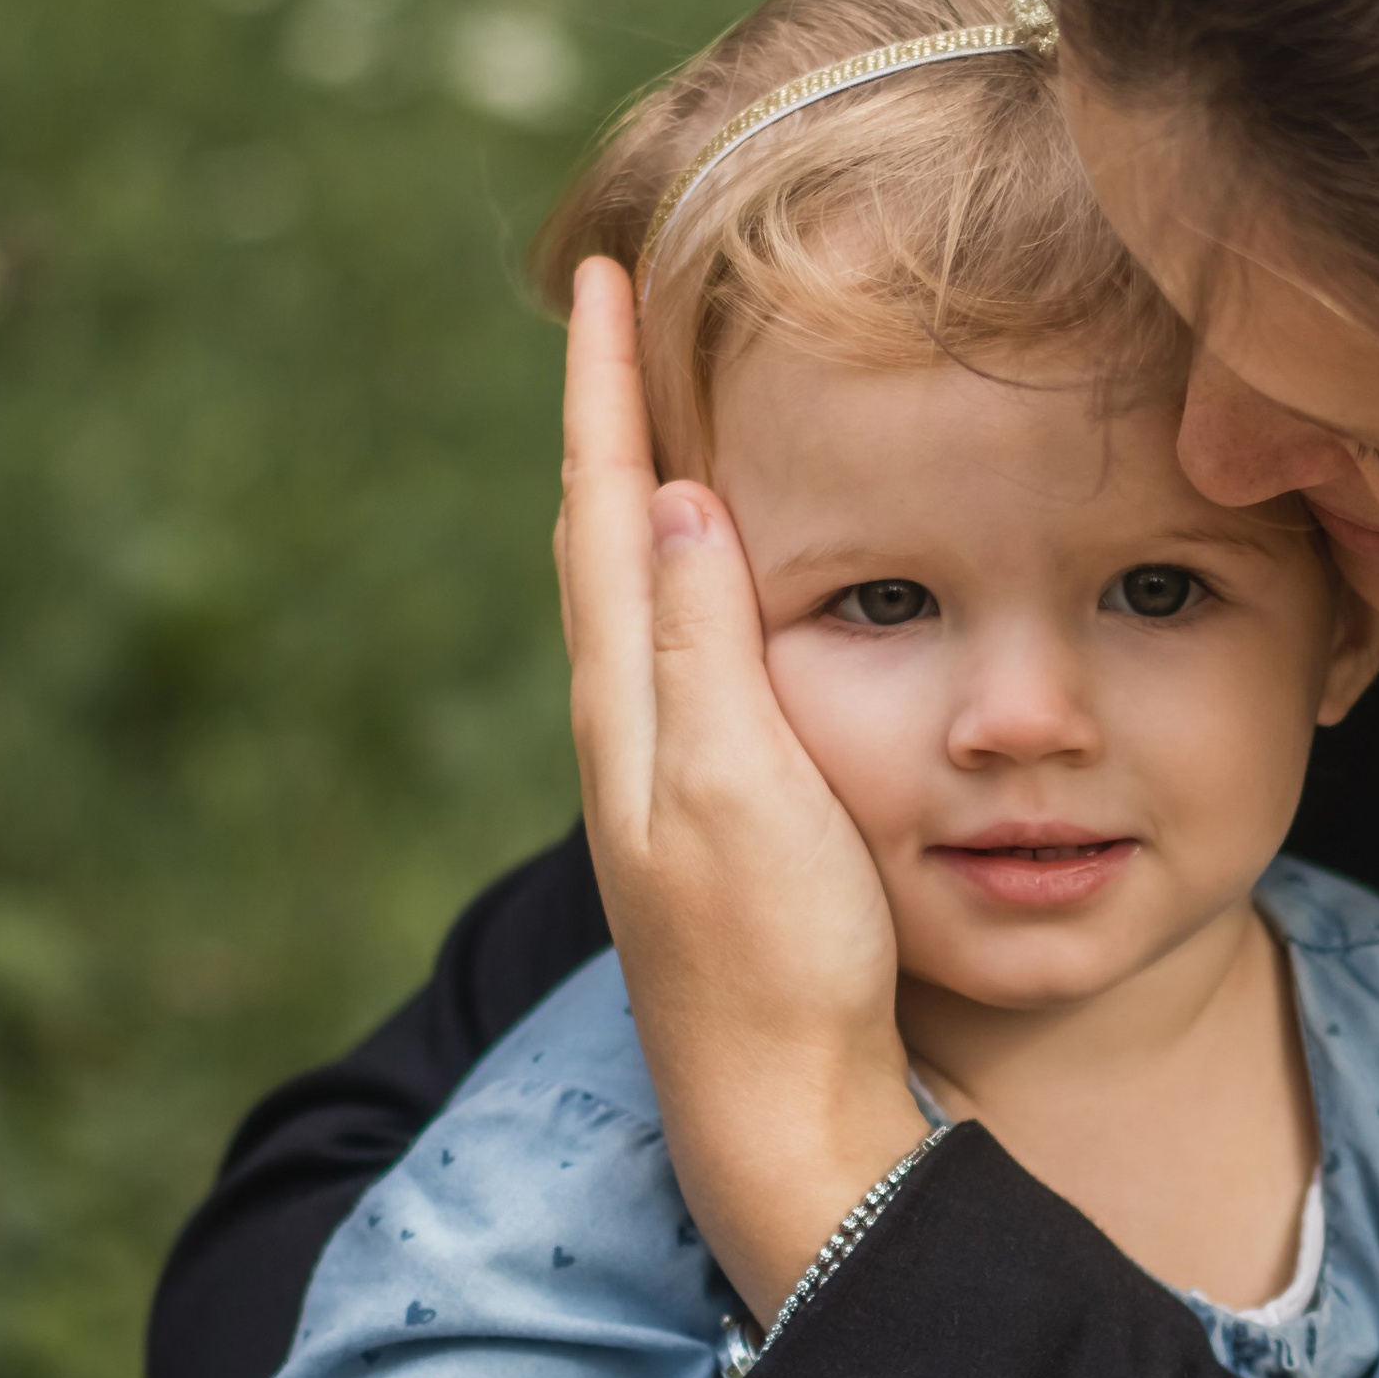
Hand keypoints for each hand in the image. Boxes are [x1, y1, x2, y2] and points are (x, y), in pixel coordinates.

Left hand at [556, 255, 923, 1305]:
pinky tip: (700, 576)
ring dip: (630, 480)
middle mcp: (627, 725)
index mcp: (629, 705)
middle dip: (603, 408)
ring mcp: (661, 770)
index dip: (601, 385)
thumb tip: (672, 494)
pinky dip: (672, 566)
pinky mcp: (707, 806)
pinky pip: (668, 641)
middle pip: (595, 532)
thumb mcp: (744, 790)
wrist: (783, 1108)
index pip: (601, 506)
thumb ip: (704, 648)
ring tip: (646, 398)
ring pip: (625, 588)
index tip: (601, 270)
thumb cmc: (776, 960)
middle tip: (612, 302)